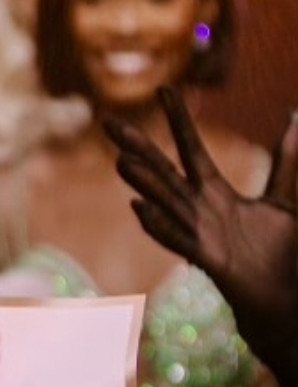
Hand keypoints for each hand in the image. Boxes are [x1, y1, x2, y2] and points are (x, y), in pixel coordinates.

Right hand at [107, 88, 297, 360]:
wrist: (279, 298)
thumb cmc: (277, 252)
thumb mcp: (282, 202)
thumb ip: (285, 164)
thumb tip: (295, 121)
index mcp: (214, 192)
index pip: (191, 148)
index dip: (179, 119)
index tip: (166, 88)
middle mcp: (198, 208)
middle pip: (164, 170)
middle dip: (137, 146)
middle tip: (108, 121)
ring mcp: (199, 233)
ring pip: (166, 201)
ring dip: (143, 183)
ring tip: (121, 161)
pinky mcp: (208, 259)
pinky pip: (178, 239)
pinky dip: (158, 224)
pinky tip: (138, 208)